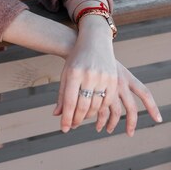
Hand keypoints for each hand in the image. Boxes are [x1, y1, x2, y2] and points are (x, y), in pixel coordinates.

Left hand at [53, 14, 117, 132]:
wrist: (94, 40)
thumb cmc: (76, 58)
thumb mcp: (66, 73)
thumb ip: (62, 94)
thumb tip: (56, 115)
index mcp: (73, 73)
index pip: (70, 101)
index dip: (67, 118)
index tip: (64, 129)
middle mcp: (89, 75)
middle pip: (83, 106)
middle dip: (77, 119)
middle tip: (72, 125)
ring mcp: (103, 76)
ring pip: (96, 106)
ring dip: (89, 116)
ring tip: (82, 119)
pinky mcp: (114, 78)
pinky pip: (109, 101)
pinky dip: (102, 109)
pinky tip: (95, 112)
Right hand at [95, 61, 162, 136]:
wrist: (77, 45)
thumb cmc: (95, 57)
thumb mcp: (111, 66)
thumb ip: (118, 79)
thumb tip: (124, 94)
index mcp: (127, 76)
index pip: (144, 93)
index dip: (152, 107)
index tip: (158, 119)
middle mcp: (120, 82)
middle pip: (131, 108)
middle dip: (132, 123)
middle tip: (130, 133)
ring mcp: (107, 87)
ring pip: (115, 113)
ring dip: (112, 125)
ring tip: (108, 130)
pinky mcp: (95, 90)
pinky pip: (101, 111)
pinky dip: (100, 120)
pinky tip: (97, 124)